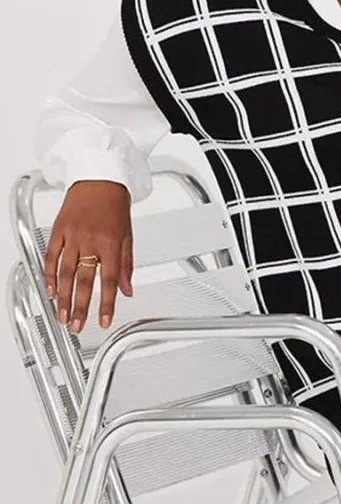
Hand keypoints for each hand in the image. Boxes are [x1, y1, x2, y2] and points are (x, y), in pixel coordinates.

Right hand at [43, 181, 133, 332]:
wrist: (99, 177)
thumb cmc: (115, 206)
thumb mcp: (128, 237)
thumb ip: (126, 266)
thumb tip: (128, 291)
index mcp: (111, 244)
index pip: (109, 282)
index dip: (107, 304)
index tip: (104, 321)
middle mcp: (91, 241)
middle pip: (84, 281)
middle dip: (80, 307)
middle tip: (77, 325)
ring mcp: (72, 235)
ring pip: (66, 272)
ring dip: (63, 297)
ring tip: (62, 315)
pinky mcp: (59, 229)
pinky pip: (52, 255)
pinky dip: (49, 274)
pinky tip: (50, 290)